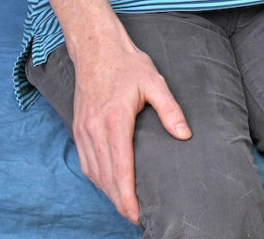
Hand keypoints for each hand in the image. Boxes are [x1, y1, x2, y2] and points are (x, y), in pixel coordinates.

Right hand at [70, 36, 190, 223]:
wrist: (96, 47)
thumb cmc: (127, 63)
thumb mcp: (154, 82)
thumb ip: (170, 109)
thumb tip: (185, 134)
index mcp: (115, 121)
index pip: (121, 169)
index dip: (127, 197)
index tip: (137, 214)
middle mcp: (95, 129)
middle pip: (105, 177)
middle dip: (119, 201)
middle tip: (135, 216)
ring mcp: (83, 129)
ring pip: (93, 172)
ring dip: (107, 192)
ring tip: (124, 204)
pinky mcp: (78, 127)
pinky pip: (85, 161)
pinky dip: (96, 177)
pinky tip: (107, 183)